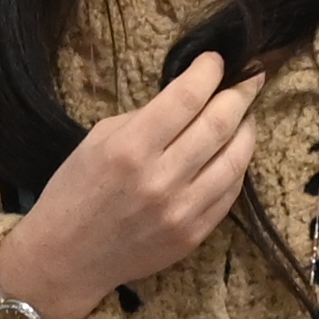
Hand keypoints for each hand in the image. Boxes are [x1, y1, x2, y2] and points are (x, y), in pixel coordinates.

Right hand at [0, 59, 257, 318]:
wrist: (67, 258)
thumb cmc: (76, 191)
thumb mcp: (98, 140)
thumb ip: (145, 118)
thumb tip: (188, 98)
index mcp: (130, 148)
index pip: (187, 98)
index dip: (209, 72)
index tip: (217, 60)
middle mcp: (160, 179)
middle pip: (219, 125)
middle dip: (241, 94)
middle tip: (250, 78)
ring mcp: (182, 211)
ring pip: (236, 159)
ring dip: (247, 129)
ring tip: (246, 113)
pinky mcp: (194, 234)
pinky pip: (230, 193)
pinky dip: (237, 166)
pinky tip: (234, 151)